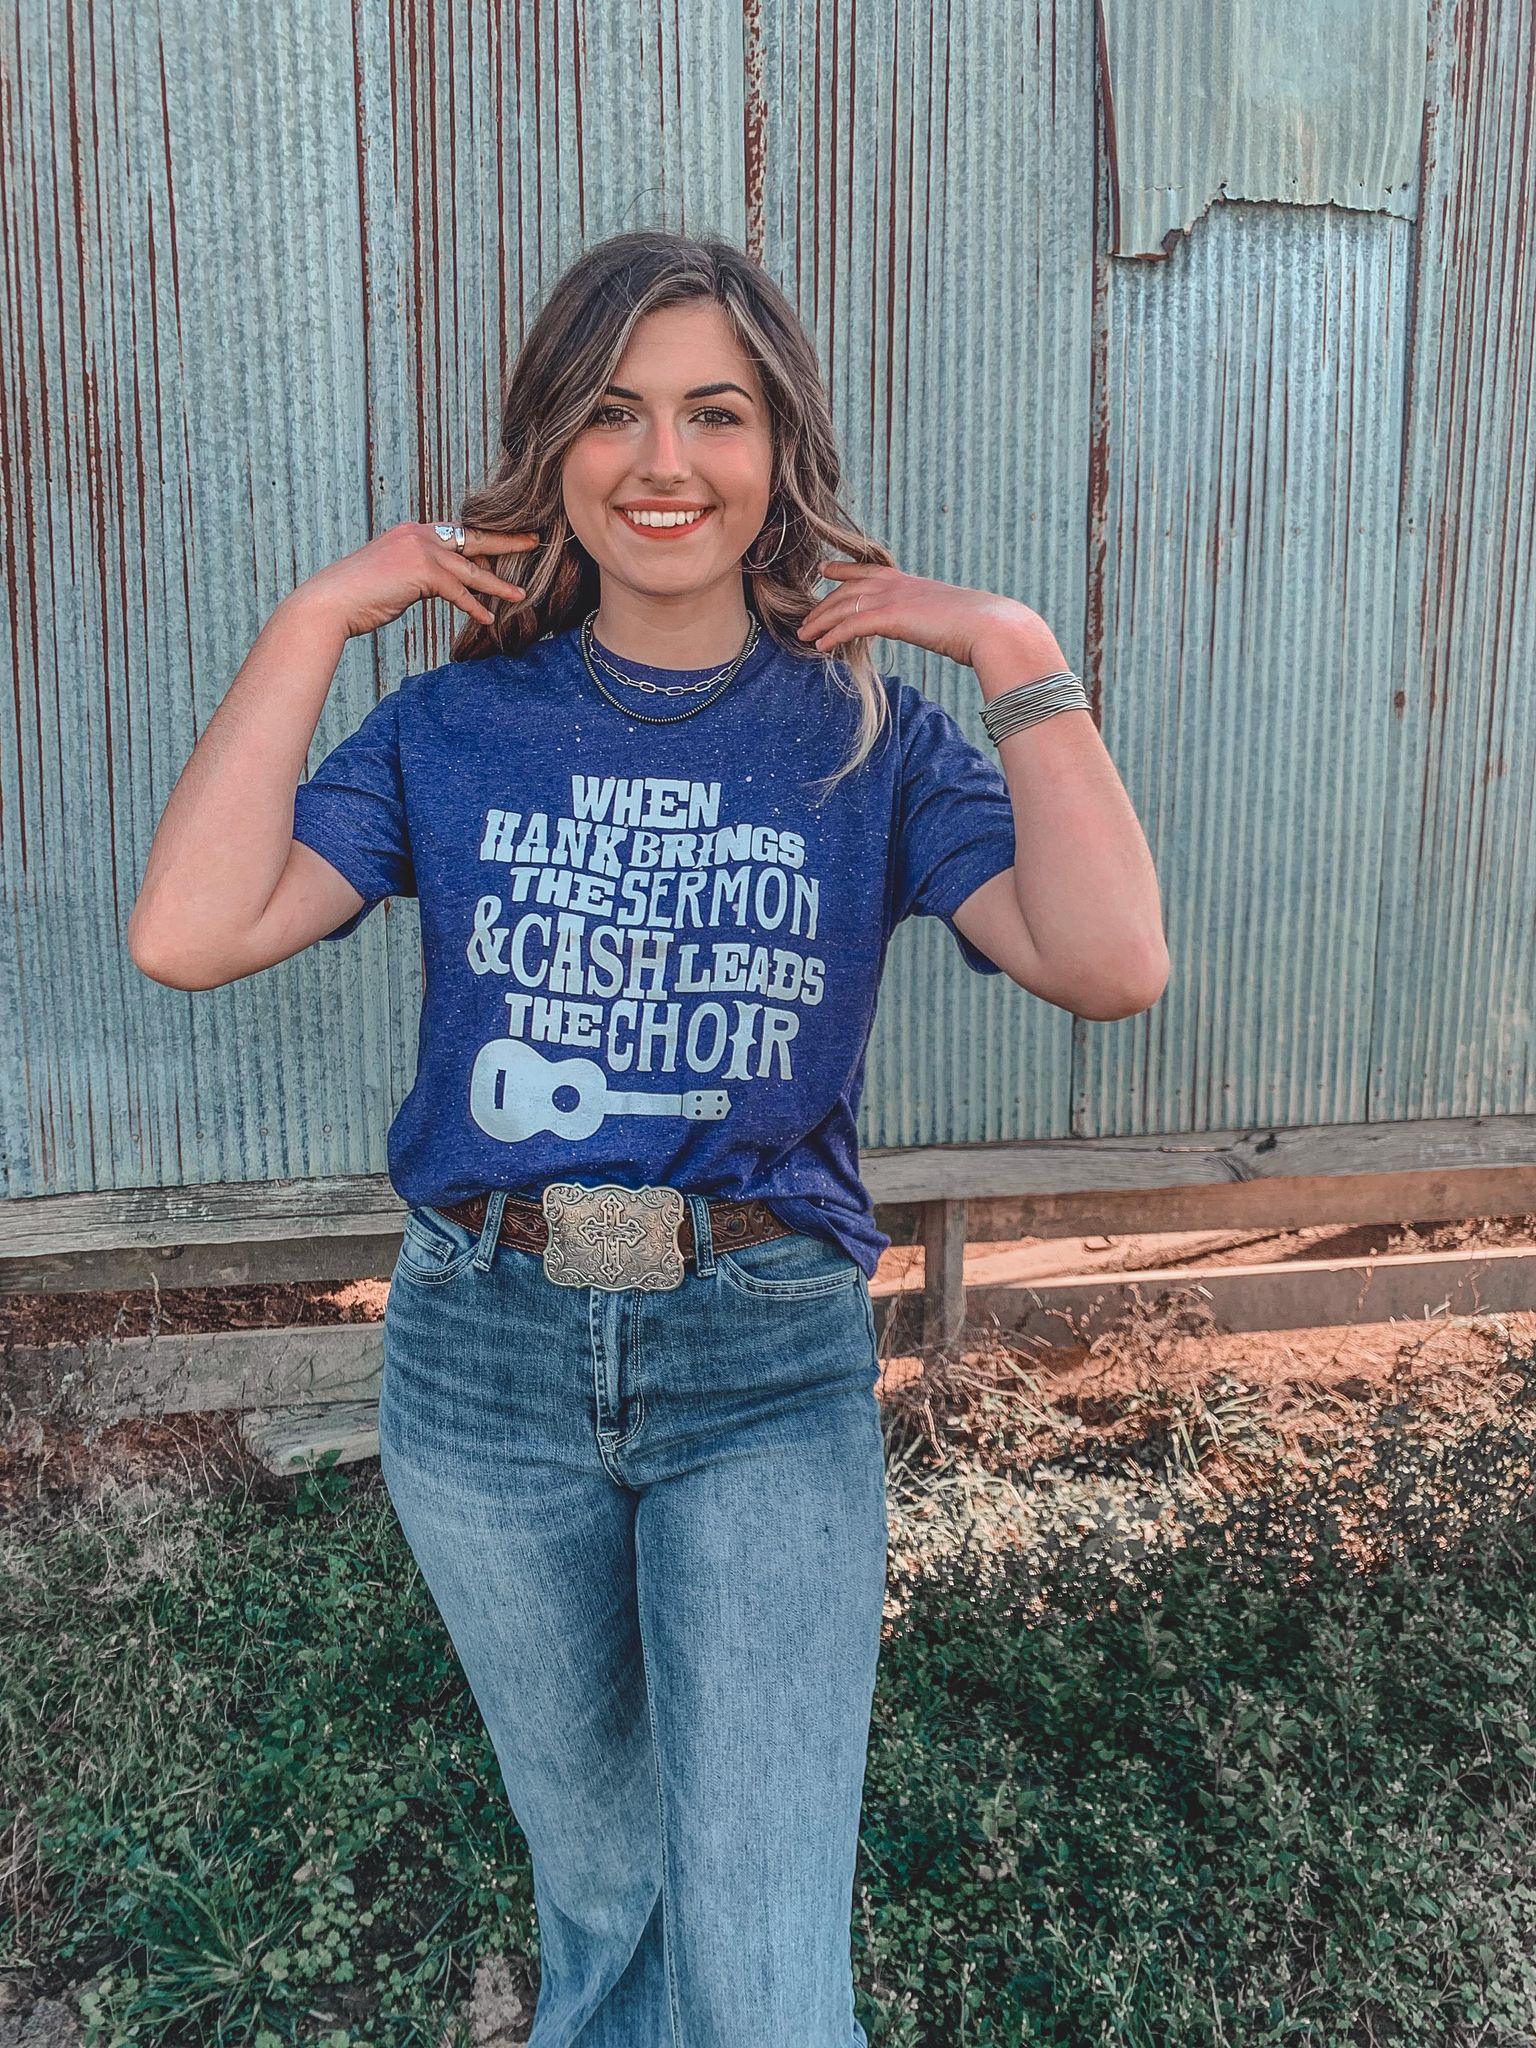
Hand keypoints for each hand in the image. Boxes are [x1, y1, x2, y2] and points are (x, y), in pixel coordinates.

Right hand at [290, 521, 541, 640]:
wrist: (331, 602)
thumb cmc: (358, 595)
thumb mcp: (394, 577)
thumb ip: (420, 574)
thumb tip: (442, 584)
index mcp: (413, 532)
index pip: (458, 533)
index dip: (485, 539)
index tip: (509, 540)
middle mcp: (419, 534)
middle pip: (474, 538)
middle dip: (507, 541)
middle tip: (535, 541)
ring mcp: (420, 550)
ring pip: (471, 569)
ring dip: (499, 585)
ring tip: (522, 595)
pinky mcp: (422, 572)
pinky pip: (458, 591)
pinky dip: (475, 607)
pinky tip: (488, 620)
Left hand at [795, 561, 1046, 670]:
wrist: (988, 626)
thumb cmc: (975, 626)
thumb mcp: (945, 615)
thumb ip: (928, 617)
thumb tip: (932, 627)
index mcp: (908, 581)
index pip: (867, 570)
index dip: (842, 571)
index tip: (824, 571)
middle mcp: (896, 584)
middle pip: (847, 590)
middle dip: (823, 605)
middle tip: (805, 619)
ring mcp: (892, 597)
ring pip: (843, 606)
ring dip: (820, 622)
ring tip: (804, 637)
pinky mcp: (891, 615)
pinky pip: (851, 624)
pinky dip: (833, 635)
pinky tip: (822, 647)